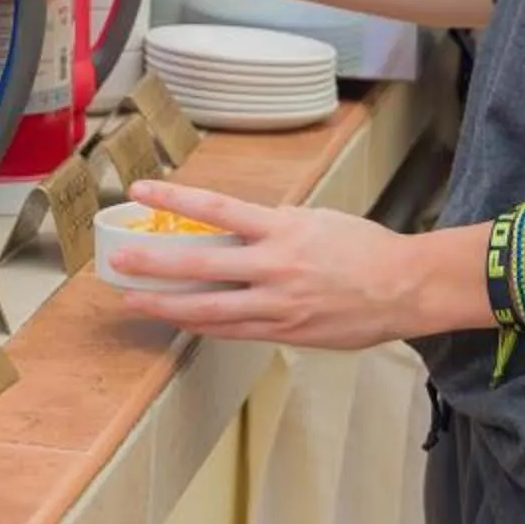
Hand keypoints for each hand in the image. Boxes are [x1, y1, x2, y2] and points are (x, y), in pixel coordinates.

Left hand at [110, 179, 433, 348]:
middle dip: (154, 266)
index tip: (141, 190)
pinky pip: (234, 331)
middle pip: (200, 267)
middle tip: (118, 264)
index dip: (175, 198)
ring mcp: (279, 305)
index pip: (217, 208)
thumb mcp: (317, 220)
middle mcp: (275, 267)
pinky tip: (180, 321)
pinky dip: (203, 325)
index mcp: (282, 229)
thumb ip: (275, 226)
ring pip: (209, 309)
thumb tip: (239, 229)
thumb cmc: (364, 248)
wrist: (405, 288)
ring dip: (167, 305)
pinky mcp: (285, 333)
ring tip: (134, 300)